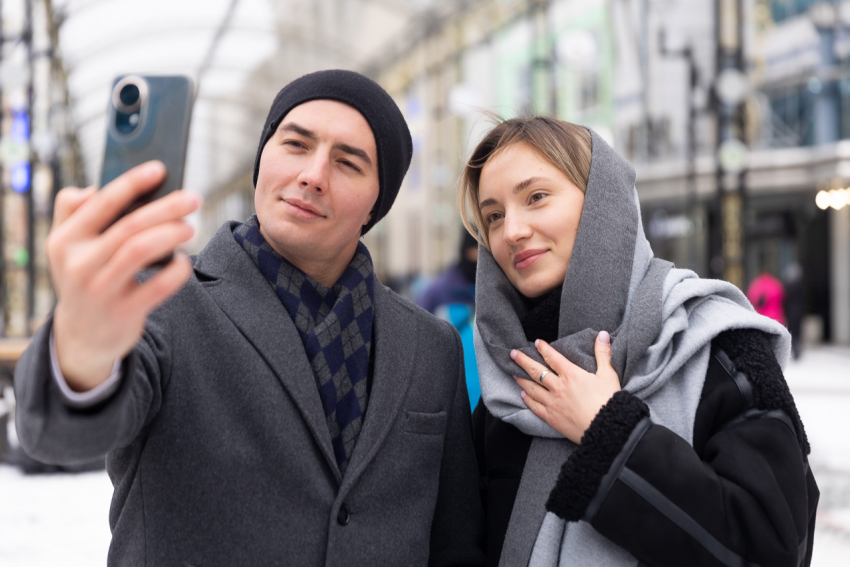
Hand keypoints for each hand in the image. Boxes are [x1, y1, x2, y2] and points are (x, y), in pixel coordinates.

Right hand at [48, 161, 200, 390]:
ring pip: (141, 250)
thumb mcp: (65, 246)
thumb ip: (72, 211)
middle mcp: (79, 264)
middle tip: (192, 198)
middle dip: (166, 208)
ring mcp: (100, 290)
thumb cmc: (84, 277)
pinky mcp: (124, 312)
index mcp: (65, 240)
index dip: (132, 183)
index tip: (159, 169)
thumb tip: (94, 187)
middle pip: (130, 225)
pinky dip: (176, 271)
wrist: (82, 335)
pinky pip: (157, 286)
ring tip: (190, 227)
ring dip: (171, 234)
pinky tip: (184, 262)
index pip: (102, 203)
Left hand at [511, 331, 619, 443]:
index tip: (536, 342)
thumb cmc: (609, 401)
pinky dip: (527, 400)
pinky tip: (523, 395)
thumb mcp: (608, 375)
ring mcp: (553, 403)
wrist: (606, 429)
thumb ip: (603, 354)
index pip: (553, 358)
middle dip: (523, 361)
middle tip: (512, 354)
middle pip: (536, 371)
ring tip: (513, 373)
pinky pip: (535, 406)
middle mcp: (558, 387)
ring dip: (521, 379)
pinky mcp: (552, 418)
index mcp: (571, 375)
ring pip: (532, 388)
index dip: (544, 349)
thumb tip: (602, 334)